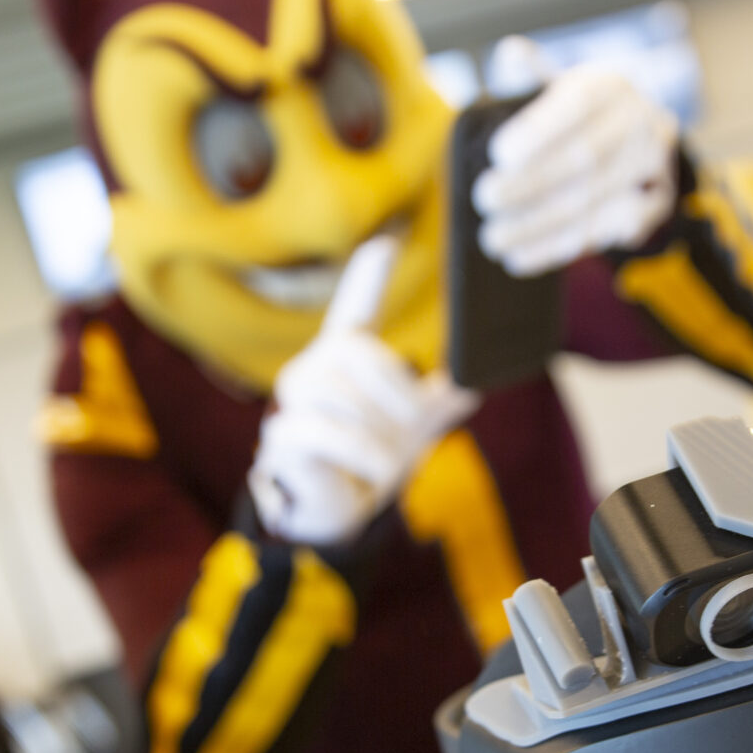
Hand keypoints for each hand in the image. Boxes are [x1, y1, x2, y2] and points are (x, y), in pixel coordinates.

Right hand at [248, 232, 476, 546]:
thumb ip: (437, 403)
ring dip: (382, 438)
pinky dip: (363, 456)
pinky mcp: (283, 432)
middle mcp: (316, 368)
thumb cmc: (368, 460)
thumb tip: (469, 384)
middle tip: (414, 428)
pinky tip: (372, 472)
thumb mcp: (412, 428)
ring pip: (349, 400)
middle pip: (363, 355)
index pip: (356, 307)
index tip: (386, 243)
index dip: (368, 277)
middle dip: (399, 395)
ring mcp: (295, 399)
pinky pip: (329, 433)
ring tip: (386, 463)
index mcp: (348, 358)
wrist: (334, 510)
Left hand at [471, 63, 678, 275]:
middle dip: (530, 185)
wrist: (635, 139)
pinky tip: (519, 256)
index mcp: (611, 85)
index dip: (539, 130)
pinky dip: (557, 248)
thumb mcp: (554, 85)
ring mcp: (654, 165)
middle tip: (484, 200)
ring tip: (493, 238)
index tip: (498, 153)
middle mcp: (641, 121)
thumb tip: (512, 53)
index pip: (578, 104)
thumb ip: (530, 74)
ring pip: (592, 202)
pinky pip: (605, 233)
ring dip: (537, 225)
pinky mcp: (655, 204)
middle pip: (585, 160)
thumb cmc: (578, 114)